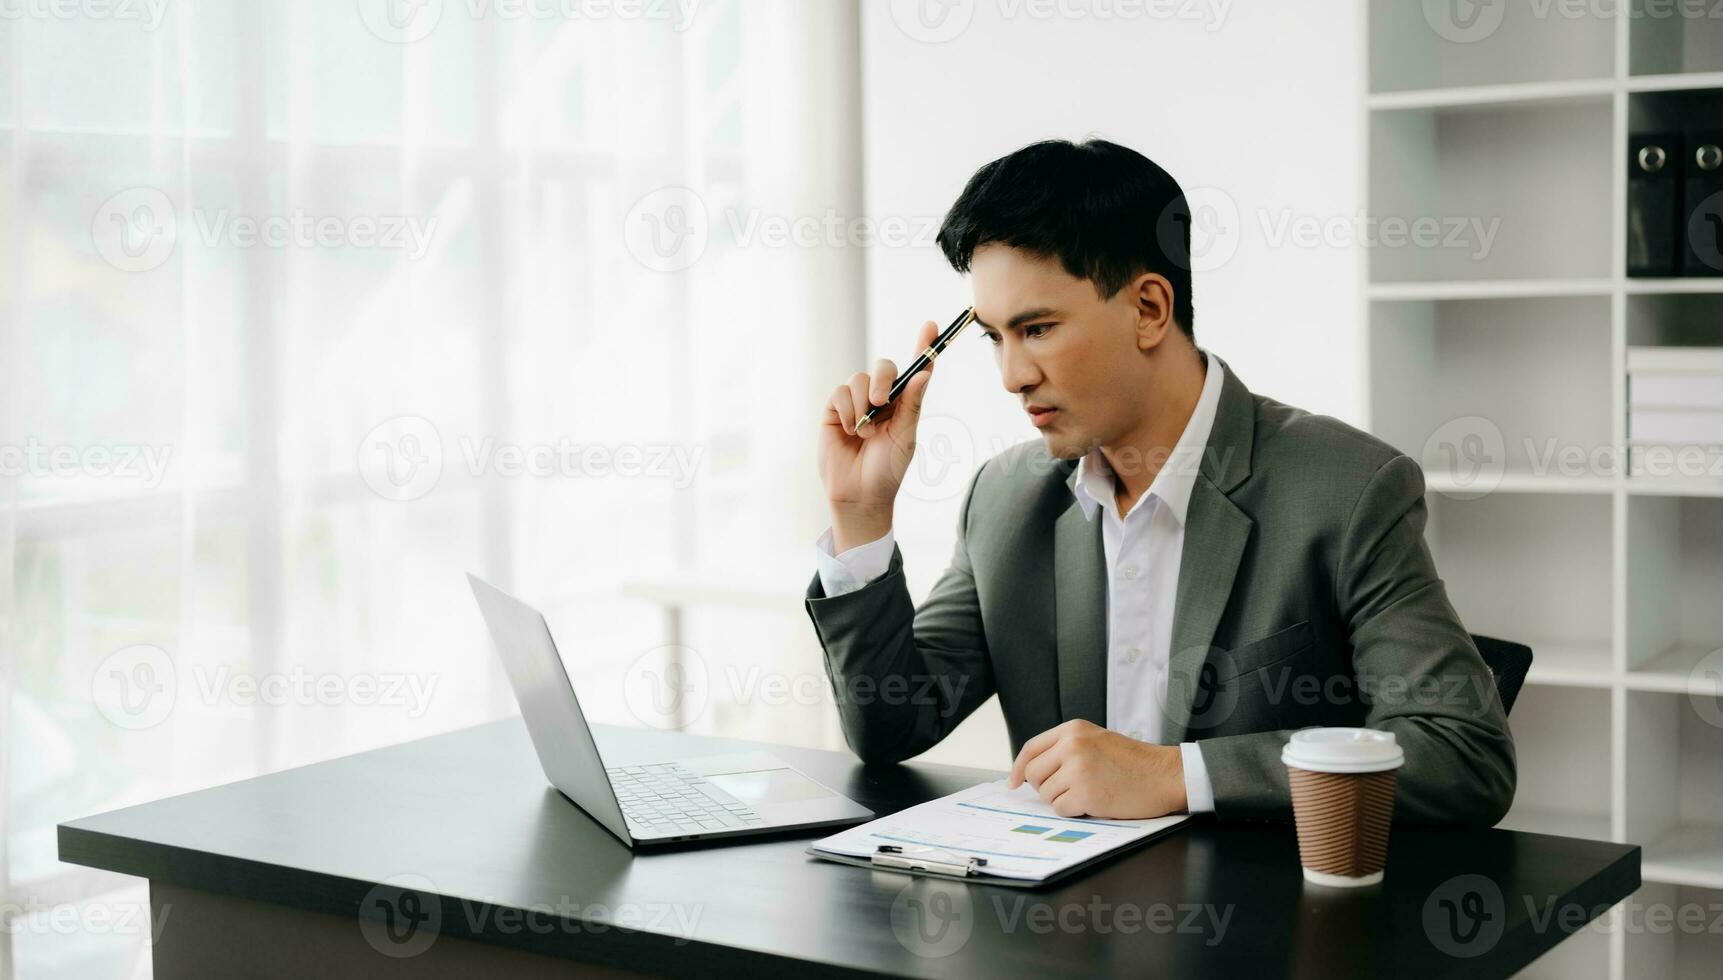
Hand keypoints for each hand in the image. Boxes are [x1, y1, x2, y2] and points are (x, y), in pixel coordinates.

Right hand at [817, 319, 941, 550]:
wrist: (859, 495)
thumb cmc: (888, 470)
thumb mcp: (905, 437)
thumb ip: (912, 404)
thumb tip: (924, 373)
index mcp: (905, 404)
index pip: (916, 369)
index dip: (923, 346)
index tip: (930, 326)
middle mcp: (881, 399)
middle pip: (884, 367)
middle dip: (882, 379)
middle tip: (880, 402)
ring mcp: (857, 402)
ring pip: (859, 378)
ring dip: (862, 404)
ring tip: (863, 432)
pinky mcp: (834, 409)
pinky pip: (840, 392)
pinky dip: (846, 409)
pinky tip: (848, 430)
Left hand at [1007, 719, 1187, 818]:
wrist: (1164, 774)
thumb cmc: (1134, 762)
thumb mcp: (1096, 740)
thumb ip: (1066, 748)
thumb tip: (1030, 772)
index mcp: (1073, 729)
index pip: (1031, 748)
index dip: (1019, 768)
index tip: (1014, 782)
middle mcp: (1072, 745)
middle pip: (1034, 774)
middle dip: (1045, 787)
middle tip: (1068, 790)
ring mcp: (1078, 769)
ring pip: (1047, 794)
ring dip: (1064, 800)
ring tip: (1091, 792)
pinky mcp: (1085, 793)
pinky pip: (1061, 809)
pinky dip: (1075, 811)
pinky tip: (1095, 802)